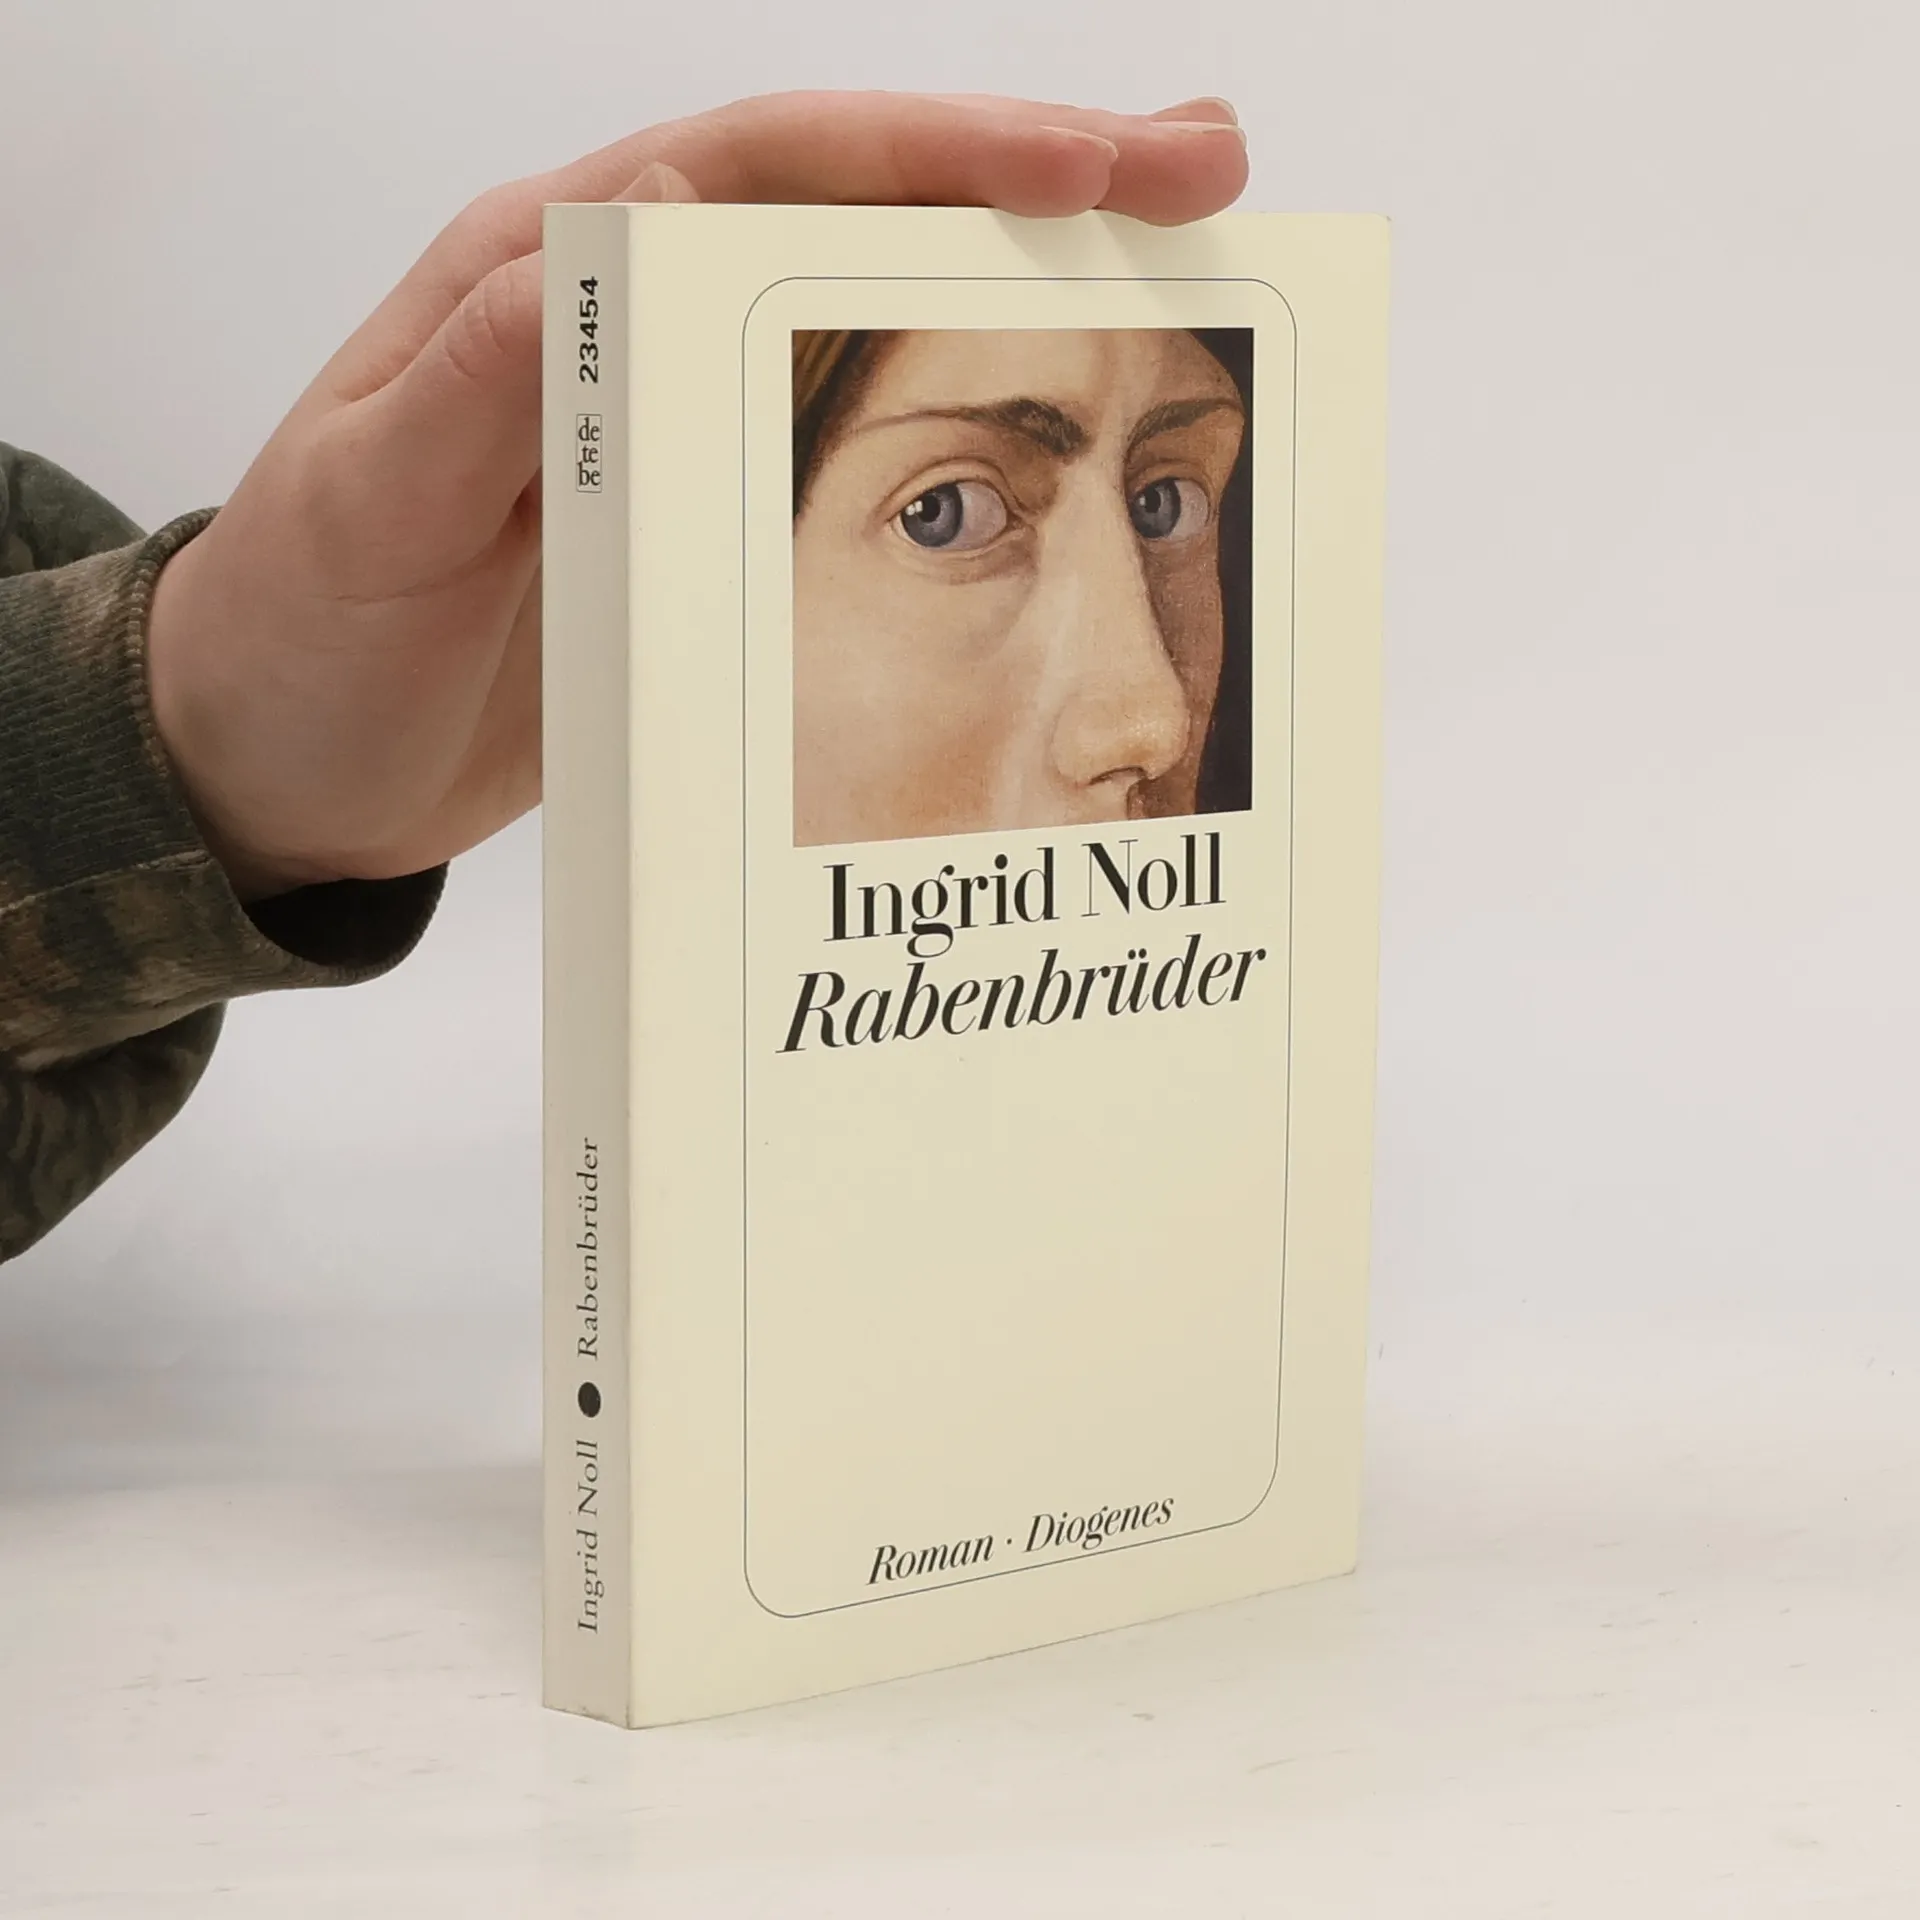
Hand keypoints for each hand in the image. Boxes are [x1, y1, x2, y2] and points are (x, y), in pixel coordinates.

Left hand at [144, 91, 1248, 899]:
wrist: (283, 772)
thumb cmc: (300, 638)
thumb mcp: (364, 507)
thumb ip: (474, 385)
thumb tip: (630, 239)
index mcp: (548, 281)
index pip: (768, 168)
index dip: (940, 148)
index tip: (1098, 157)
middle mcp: (632, 333)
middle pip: (857, 223)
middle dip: (1039, 187)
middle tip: (1210, 181)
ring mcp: (685, 435)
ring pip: (880, 333)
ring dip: (1030, 305)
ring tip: (1190, 293)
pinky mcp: (711, 536)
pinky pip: (863, 465)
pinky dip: (976, 445)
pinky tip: (1070, 449)